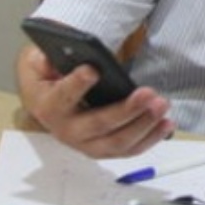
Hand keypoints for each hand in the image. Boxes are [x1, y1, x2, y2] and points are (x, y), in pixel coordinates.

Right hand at [15, 45, 173, 158]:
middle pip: (99, 124)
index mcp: (49, 106)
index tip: (93, 70)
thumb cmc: (50, 81)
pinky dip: (150, 137)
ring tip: (161, 104)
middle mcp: (67, 131)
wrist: (50, 105)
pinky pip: (129, 149)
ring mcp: (87, 144)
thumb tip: (54, 54)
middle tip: (148, 93)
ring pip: (118, 141)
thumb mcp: (38, 63)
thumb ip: (43, 58)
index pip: (63, 97)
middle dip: (126, 110)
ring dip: (144, 124)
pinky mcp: (104, 150)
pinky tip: (166, 123)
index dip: (77, 85)